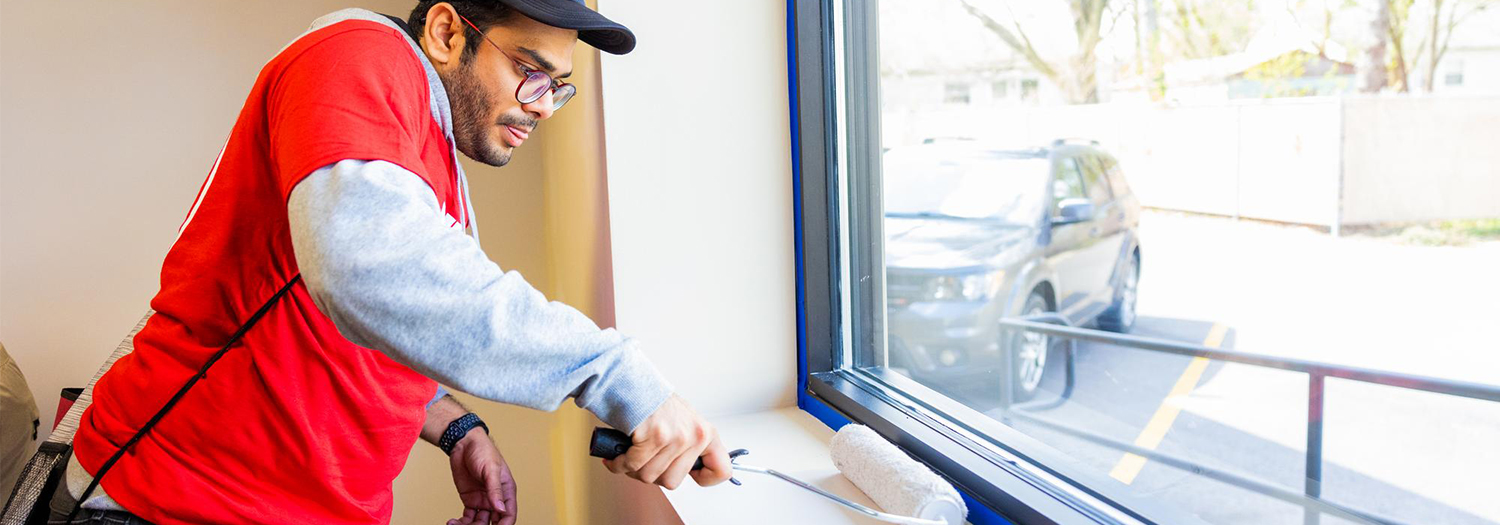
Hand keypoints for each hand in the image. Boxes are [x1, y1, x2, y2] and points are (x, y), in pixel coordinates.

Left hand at [446, 430, 516, 524]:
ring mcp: (482, 500)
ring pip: (479, 522)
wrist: (463, 444)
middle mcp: (495, 498)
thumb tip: (501, 509)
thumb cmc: (483, 451)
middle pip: (494, 522)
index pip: (508, 515)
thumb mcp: (491, 469)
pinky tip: (453, 522)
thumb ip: (495, 490)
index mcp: (506, 491)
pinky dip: (461, 523)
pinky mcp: (470, 500)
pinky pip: (467, 517)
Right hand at [601, 394, 732, 488]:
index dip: (704, 478)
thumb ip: (691, 447)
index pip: (722, 470)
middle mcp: (695, 436)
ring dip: (633, 470)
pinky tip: (617, 457)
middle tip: (644, 461)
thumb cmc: (655, 404)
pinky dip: (620, 465)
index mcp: (706, 434)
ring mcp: (676, 437)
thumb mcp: (685, 423)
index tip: (691, 475)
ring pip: (650, 476)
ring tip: (630, 455)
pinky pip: (633, 466)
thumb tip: (692, 471)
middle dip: (653, 474)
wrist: (632, 382)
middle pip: (673, 481)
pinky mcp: (655, 436)